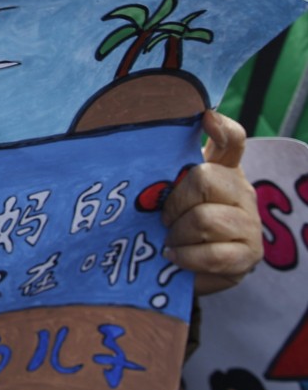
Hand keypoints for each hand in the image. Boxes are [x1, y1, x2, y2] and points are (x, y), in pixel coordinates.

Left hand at [162, 111, 261, 295]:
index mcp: (223, 172)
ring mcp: (250, 223)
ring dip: (178, 234)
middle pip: (205, 179)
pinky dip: (186, 257)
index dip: (222, 128)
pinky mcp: (248, 254)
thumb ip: (164, 175)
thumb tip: (139, 150)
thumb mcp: (169, 197)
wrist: (191, 270)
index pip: (232, 141)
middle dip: (175, 203)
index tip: (206, 118)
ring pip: (205, 219)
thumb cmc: (177, 226)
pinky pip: (212, 254)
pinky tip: (176, 256)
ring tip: (171, 241)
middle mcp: (241, 192)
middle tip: (164, 219)